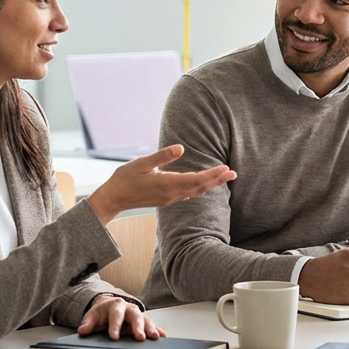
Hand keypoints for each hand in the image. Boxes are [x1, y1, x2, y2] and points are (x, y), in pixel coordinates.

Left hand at [76, 295, 165, 340]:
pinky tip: (163, 336)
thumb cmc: (102, 313)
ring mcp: (138, 314)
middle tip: (139, 338)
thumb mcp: (92, 316)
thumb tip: (83, 330)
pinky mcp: (143, 321)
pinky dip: (158, 330)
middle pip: (135, 316)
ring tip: (154, 337)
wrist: (109, 307)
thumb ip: (88, 323)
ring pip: (146, 320)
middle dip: (138, 327)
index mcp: (116, 305)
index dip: (115, 326)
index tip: (114, 337)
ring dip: (151, 328)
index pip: (116, 315)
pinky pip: (152, 325)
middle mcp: (129, 308)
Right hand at [86, 145, 236, 223]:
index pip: (196, 180)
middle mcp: (171, 194)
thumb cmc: (125, 178)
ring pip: (195, 192)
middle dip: (217, 180)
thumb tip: (181, 148)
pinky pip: (188, 195)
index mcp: (167, 184)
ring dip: (211, 184)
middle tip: (234, 173)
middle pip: (200, 188)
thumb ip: (162, 156)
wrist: (114, 199)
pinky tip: (204, 184)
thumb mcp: (142, 163)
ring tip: (224, 177)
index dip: (213, 174)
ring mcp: (169, 199)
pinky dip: (199, 188)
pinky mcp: (166, 200)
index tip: (226, 168)